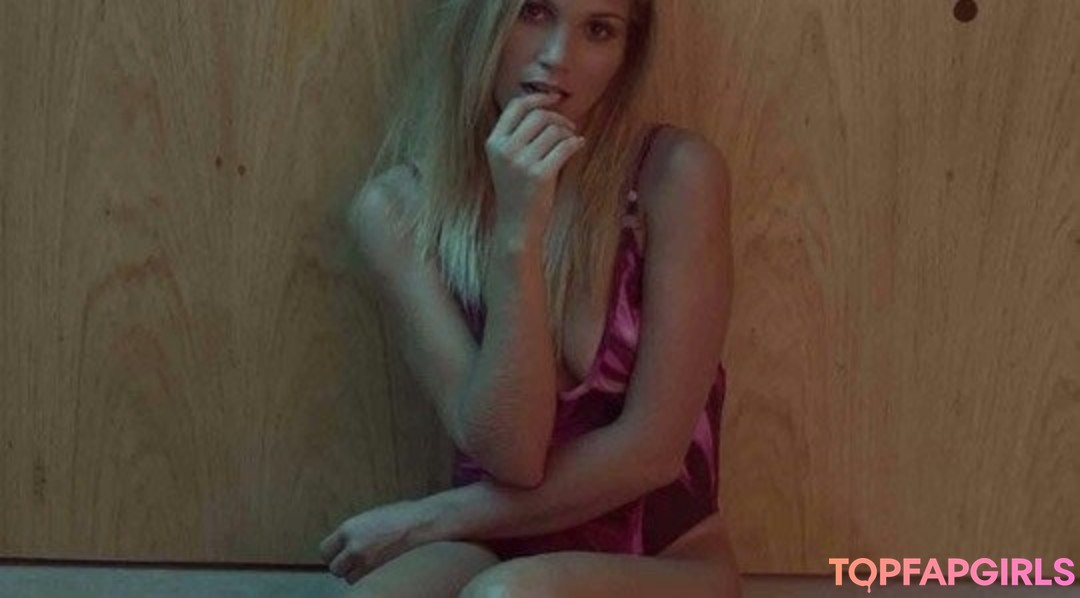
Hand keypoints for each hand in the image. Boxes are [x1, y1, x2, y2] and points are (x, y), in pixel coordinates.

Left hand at [318, 499, 430, 584]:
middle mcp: (353, 546)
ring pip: (349, 579)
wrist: (426, 523)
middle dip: (345, 566)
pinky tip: (382, 568)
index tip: (342, 555)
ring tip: (373, 563)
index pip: (325, 550)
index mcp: (349, 528)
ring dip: (357, 574)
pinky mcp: (379, 573)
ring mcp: (366, 561)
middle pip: (334, 568)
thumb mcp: (373, 516)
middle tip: (358, 561)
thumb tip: (347, 544)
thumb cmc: (405, 516)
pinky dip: (370, 579)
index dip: (334, 554)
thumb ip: (356, 531)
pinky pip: (365, 583)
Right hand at [485, 92, 584, 235]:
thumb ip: (517, 136)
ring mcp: (522, 163)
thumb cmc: (516, 191)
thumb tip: (546, 107)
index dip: (538, 98)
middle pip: (538, 115)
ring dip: (568, 132)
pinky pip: (564, 147)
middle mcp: (505, 150)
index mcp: (494, 143)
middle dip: (558, 117)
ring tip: (572, 140)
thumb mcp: (506, 161)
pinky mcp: (540, 175)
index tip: (554, 98)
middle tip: (569, 127)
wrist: (516, 227)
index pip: (516, 106)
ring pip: (553, 130)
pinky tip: (579, 144)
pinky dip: (575, 143)